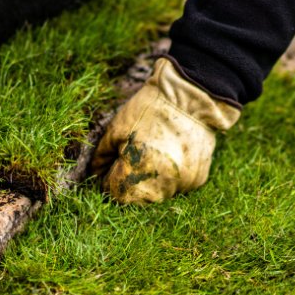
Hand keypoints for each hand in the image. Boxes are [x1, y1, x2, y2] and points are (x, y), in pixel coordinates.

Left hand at [92, 58, 240, 204]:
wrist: (190, 96)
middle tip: (135, 155)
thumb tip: (97, 172)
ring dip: (151, 181)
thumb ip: (102, 156)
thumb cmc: (149, 109)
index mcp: (136, 174)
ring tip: (155, 151)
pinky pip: (177, 186)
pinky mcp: (197, 180)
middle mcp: (161, 187)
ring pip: (158, 194)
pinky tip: (171, 153)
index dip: (109, 179)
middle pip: (136, 199)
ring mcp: (182, 185)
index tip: (112, 164)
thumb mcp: (116, 129)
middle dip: (129, 183)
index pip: (114, 194)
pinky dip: (170, 175)